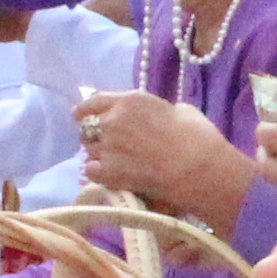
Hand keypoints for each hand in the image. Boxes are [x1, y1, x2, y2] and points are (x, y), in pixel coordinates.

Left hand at [77, 90, 256, 229]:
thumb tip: (159, 116)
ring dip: (97, 155)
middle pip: (88, 127)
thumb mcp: (180, 110)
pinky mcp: (109, 171)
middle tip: (104, 144)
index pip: (94, 102)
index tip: (79, 114)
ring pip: (88, 150)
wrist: (197, 167)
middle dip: (93, 135)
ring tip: (112, 163)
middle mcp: (113, 120)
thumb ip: (159, 111)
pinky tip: (110, 176)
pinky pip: (91, 170)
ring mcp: (108, 146)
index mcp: (130, 101)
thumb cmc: (197, 136)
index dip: (84, 109)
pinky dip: (98, 173)